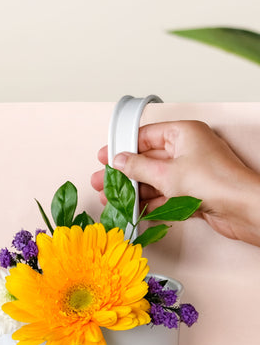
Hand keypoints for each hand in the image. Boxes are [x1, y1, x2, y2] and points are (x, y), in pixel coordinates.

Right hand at [91, 120, 259, 246]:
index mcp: (183, 134)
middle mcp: (188, 150)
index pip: (146, 135)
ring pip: (155, 179)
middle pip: (148, 159)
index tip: (104, 157)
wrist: (242, 209)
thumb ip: (137, 166)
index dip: (122, 146)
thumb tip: (119, 161)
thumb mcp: (164, 172)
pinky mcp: (194, 192)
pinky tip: (132, 211)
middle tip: (102, 182)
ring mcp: (191, 172)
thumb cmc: (211, 183)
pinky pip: (165, 195)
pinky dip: (150, 203)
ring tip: (112, 201)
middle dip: (124, 174)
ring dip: (133, 191)